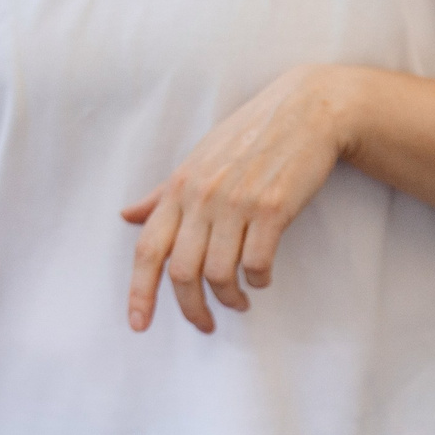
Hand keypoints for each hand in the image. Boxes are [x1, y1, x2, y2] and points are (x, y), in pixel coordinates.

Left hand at [122, 66, 354, 332]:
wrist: (307, 109)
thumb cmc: (250, 136)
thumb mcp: (198, 160)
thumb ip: (163, 194)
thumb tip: (127, 216)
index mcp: (179, 187)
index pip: (148, 248)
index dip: (139, 292)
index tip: (138, 324)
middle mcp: (202, 196)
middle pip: (182, 273)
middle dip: (192, 310)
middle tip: (205, 325)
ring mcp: (236, 202)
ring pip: (219, 274)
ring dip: (230, 298)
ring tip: (240, 301)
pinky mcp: (272, 207)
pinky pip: (257, 263)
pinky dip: (259, 280)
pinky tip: (263, 278)